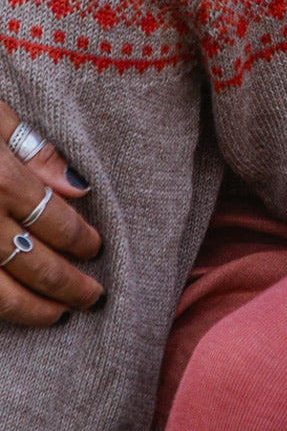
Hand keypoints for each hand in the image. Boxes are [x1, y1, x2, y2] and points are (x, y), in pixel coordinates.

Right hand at [0, 101, 104, 323]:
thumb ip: (37, 151)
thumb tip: (80, 187)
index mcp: (0, 180)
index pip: (56, 221)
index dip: (81, 241)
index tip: (96, 250)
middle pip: (33, 262)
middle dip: (68, 284)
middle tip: (94, 297)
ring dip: (32, 309)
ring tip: (58, 315)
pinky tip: (9, 313)